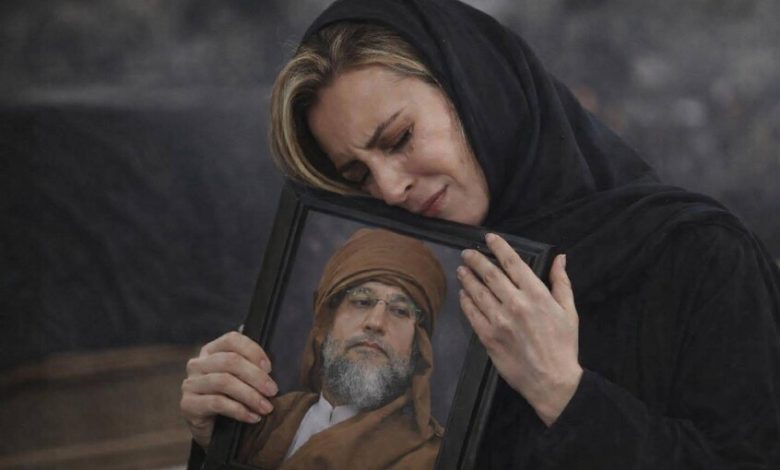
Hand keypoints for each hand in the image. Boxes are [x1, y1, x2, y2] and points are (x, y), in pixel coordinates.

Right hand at [180, 331, 277, 448]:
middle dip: (256, 376)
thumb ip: (252, 365)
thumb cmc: (233, 399)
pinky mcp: (188, 404)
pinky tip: (253, 417)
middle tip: (273, 391)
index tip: (270, 368)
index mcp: (212, 350)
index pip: (232, 339)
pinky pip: (217, 403)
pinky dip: (240, 410)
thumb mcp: (242, 379)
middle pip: (230, 361)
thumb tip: (269, 361)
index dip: (253, 351)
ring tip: (266, 407)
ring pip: (224, 381)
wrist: (214, 432)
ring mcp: (190, 383)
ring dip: (250, 395)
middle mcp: (197, 363)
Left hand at [457, 233, 581, 425]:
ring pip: (477, 291)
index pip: (513, 262)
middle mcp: (515, 303)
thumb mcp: (569, 311)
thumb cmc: (563, 345)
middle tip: (467, 253)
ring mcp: (499, 320)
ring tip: (462, 270)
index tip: (489, 238)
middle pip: (490, 274)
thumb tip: (560, 258)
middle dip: (476, 260)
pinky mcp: (488, 337)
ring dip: (468, 278)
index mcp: (536, 294)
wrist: (552, 381)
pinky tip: (463, 294)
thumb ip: (561, 282)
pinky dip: (466, 301)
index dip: (499, 247)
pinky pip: (472, 314)